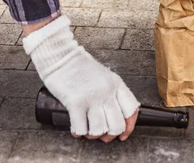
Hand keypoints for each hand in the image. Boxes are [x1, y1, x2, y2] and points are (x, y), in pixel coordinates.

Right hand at [23, 15, 139, 138]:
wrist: (61, 57)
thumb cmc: (80, 67)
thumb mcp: (104, 75)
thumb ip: (112, 91)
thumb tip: (117, 113)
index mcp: (116, 83)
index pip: (132, 109)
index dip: (129, 126)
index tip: (123, 133)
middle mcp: (106, 91)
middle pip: (117, 125)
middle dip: (110, 135)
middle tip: (103, 135)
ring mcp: (92, 98)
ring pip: (100, 131)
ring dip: (93, 135)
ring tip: (88, 130)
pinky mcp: (76, 103)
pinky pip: (81, 129)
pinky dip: (78, 133)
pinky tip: (76, 128)